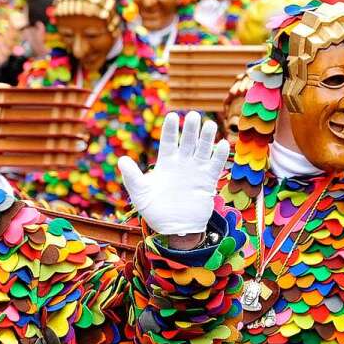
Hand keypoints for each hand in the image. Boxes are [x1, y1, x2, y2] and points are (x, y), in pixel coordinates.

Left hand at [118, 111, 228, 237]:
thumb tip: (122, 160)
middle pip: (187, 142)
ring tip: (209, 125)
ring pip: (202, 150)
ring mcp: (196, 171)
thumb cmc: (155, 209)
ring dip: (206, 138)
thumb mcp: (140, 193)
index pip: (168, 142)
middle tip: (194, 115)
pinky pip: (215, 165)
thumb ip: (132, 176)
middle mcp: (182, 164)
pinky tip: (222, 144)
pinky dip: (219, 155)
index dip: (170, 129)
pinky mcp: (207, 181)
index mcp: (165, 163)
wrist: (174, 228)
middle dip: (191, 129)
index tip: (172, 115)